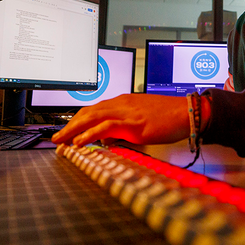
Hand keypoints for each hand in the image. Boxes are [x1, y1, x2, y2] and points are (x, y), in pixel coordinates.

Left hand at [51, 93, 189, 146]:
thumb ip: (126, 126)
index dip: (78, 120)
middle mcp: (122, 104)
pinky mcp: (133, 124)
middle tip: (56, 138)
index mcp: (124, 102)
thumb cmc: (170, 116)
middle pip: (88, 112)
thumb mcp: (143, 120)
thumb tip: (111, 138)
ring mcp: (127, 112)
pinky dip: (90, 134)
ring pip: (92, 118)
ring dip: (74, 130)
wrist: (187, 112)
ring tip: (61, 141)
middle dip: (70, 125)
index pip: (94, 109)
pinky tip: (80, 142)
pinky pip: (106, 127)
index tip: (67, 131)